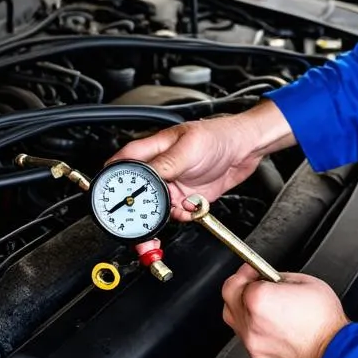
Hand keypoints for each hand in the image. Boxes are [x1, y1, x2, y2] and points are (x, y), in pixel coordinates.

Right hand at [107, 102, 292, 219]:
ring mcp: (173, 184)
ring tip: (178, 211)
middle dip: (136, 209)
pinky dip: (184, 216)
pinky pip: (177, 214)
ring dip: (163, 215)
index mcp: (154, 150)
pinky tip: (193, 207)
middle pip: (137, 192)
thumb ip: (166, 163)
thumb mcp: (190, 147)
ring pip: (156, 207)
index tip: (111, 197)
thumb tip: (146, 176)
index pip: (123, 164)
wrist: (246, 149)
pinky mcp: (187, 197)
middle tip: (140, 221)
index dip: (112, 180)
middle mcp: (160, 169)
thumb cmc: (219, 136)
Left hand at [221, 265, 349, 357]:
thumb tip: (269, 279)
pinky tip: (272, 326)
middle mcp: (250, 322)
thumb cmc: (324, 321)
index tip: (253, 270)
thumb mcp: (305, 281)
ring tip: (263, 307)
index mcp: (259, 299)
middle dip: (239, 288)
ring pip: (235, 321)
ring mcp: (252, 342)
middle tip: (254, 284)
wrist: (333, 353)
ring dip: (244, 310)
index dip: (247, 271)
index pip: (237, 279)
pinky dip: (255, 330)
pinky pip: (248, 339)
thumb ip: (279, 277)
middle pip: (229, 299)